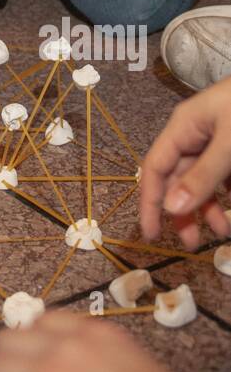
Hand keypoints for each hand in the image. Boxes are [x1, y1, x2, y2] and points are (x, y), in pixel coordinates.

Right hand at [140, 76, 230, 247]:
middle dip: (184, 211)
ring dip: (210, 206)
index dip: (149, 201)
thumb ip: (203, 176)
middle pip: (178, 177)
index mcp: (183, 127)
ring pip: (203, 178)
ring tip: (223, 231)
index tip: (152, 235)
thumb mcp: (228, 144)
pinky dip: (227, 193)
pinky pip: (224, 174)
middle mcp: (195, 133)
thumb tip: (170, 209)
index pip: (154, 167)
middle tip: (192, 244)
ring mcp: (217, 138)